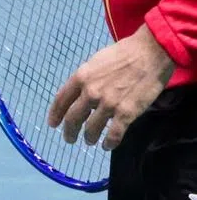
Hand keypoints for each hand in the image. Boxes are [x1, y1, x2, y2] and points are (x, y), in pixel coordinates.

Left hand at [48, 25, 174, 149]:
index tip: (52, 124)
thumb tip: (81, 93)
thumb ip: (87, 79)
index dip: (55, 114)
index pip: (61, 99)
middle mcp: (91, 92)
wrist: (148, 54)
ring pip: (91, 129)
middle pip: (73, 117)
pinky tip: (107, 146)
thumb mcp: (95, 62)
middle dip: (69, 131)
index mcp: (81, 76)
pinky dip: (109, 143)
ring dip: (89, 137)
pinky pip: (114, 134)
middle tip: (68, 139)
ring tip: (89, 141)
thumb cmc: (122, 54)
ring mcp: (108, 104)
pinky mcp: (126, 113)